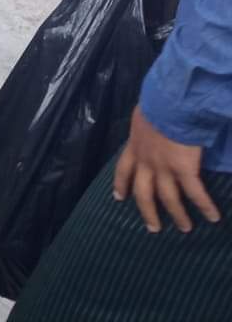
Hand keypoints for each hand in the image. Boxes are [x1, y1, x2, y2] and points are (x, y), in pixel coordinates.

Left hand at [113, 105, 220, 231]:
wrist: (169, 103)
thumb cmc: (157, 104)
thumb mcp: (143, 116)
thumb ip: (145, 126)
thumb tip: (150, 123)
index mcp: (134, 147)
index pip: (123, 169)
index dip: (121, 185)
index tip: (118, 198)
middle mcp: (146, 161)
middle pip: (143, 193)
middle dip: (148, 212)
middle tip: (153, 228)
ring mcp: (164, 167)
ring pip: (168, 198)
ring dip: (177, 215)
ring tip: (185, 228)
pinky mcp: (184, 169)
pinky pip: (195, 193)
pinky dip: (205, 206)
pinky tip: (213, 217)